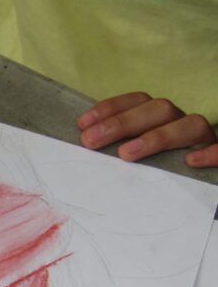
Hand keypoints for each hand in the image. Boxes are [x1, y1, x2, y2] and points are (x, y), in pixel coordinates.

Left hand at [78, 92, 217, 166]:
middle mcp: (182, 123)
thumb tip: (84, 147)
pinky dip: (211, 153)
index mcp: (161, 118)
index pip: (137, 101)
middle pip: (159, 109)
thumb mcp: (135, 155)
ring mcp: (202, 140)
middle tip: (91, 141)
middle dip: (122, 123)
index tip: (82, 125)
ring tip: (127, 154)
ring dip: (158, 136)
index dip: (110, 109)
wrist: (204, 184)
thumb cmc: (160, 169)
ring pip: (191, 125)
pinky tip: (191, 161)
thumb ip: (116, 147)